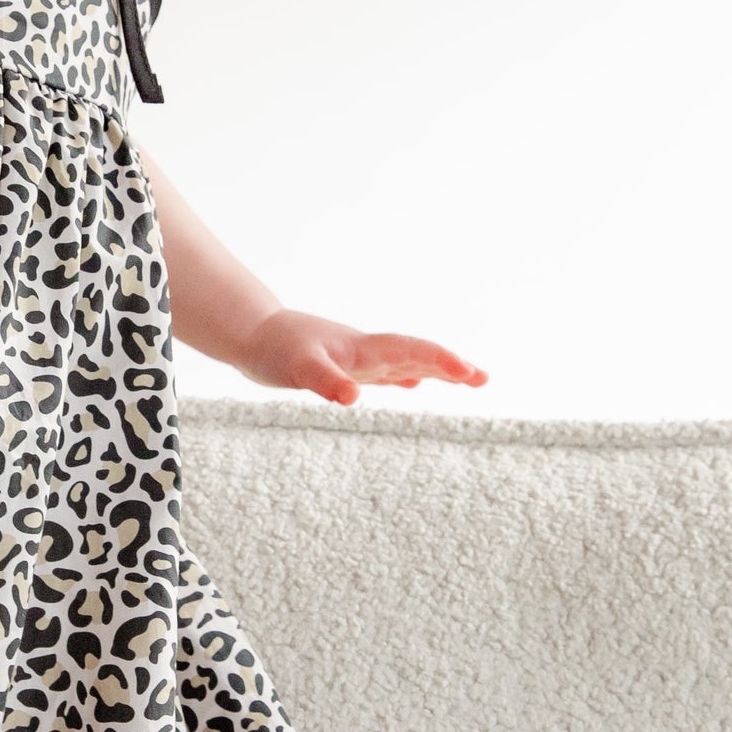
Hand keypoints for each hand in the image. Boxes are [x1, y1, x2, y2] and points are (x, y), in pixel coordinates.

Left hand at [235, 310, 487, 406]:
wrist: (247, 333)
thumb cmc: (271, 350)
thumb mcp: (296, 369)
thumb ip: (325, 382)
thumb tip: (355, 398)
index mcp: (361, 350)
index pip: (411, 352)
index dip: (441, 361)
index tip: (470, 373)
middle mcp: (364, 351)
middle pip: (416, 355)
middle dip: (450, 366)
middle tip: (484, 379)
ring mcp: (355, 357)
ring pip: (405, 362)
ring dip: (436, 370)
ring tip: (466, 379)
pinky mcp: (342, 365)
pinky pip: (383, 371)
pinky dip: (405, 376)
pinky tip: (413, 383)